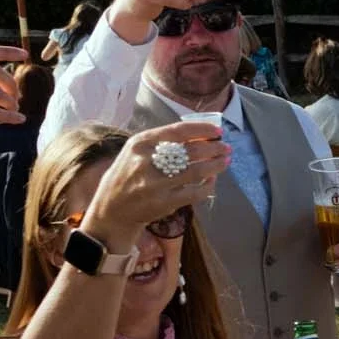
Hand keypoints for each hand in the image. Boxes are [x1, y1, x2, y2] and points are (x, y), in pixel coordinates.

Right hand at [80, 123, 227, 251]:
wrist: (112, 209)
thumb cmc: (130, 175)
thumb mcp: (138, 152)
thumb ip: (163, 142)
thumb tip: (202, 135)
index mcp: (140, 143)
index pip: (178, 130)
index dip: (203, 129)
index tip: (218, 130)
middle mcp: (146, 161)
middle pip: (191, 150)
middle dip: (214, 147)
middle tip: (226, 148)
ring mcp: (155, 183)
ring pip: (197, 171)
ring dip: (216, 165)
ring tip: (225, 161)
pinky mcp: (163, 202)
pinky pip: (195, 192)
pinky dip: (209, 186)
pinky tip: (212, 180)